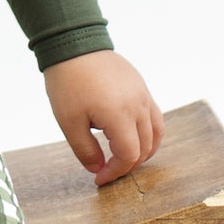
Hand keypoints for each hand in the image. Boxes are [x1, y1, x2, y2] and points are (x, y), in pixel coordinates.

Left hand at [43, 50, 164, 185]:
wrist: (74, 44)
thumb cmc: (68, 82)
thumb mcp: (68, 121)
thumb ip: (85, 150)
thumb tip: (98, 169)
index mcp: (120, 115)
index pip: (129, 155)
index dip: (115, 172)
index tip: (99, 178)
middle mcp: (138, 106)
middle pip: (145, 148)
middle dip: (127, 165)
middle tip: (108, 170)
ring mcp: (143, 95)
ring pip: (156, 133)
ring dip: (143, 151)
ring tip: (123, 158)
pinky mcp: (142, 87)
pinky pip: (155, 116)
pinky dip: (149, 133)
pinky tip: (132, 137)